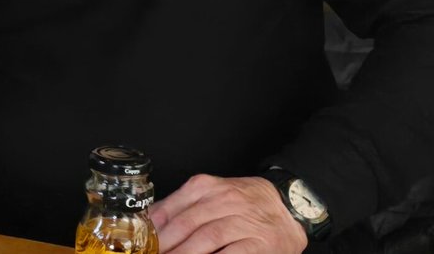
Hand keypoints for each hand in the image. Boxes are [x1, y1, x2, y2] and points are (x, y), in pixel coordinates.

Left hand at [151, 174, 305, 253]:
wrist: (289, 206)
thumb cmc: (246, 203)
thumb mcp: (212, 193)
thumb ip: (182, 205)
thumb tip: (151, 221)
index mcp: (206, 186)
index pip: (172, 207)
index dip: (155, 229)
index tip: (144, 244)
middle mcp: (224, 200)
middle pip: (187, 224)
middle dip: (167, 245)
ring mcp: (244, 221)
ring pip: (208, 237)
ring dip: (185, 253)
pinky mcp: (260, 242)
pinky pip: (234, 253)